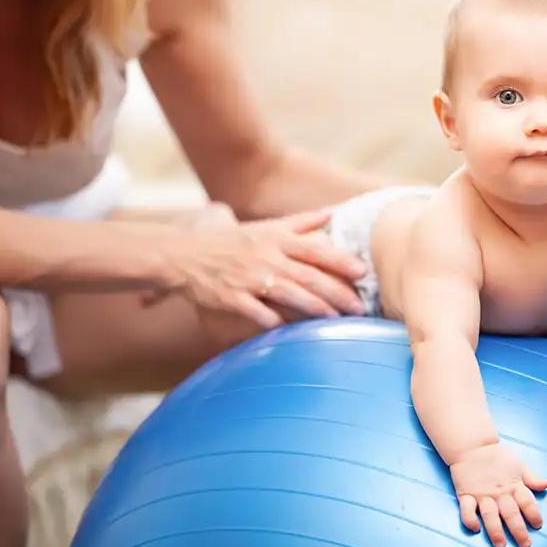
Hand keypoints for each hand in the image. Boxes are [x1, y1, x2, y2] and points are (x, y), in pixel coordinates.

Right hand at [147, 206, 367, 328]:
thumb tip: (331, 214)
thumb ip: (300, 223)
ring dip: (315, 308)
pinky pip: (258, 312)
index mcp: (277, 239)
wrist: (184, 254)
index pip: (315, 250)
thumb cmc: (231, 241)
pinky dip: (275, 321)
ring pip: (289, 294)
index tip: (362, 271)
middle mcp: (267, 257)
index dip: (340, 261)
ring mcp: (249, 278)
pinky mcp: (232, 298)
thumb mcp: (266, 227)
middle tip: (359, 307)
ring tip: (336, 319)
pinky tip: (291, 331)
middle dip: (337, 292)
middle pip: (308, 276)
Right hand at [449, 442, 546, 546]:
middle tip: (525, 545)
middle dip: (519, 531)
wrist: (472, 445)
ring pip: (490, 515)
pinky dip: (470, 520)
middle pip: (511, 513)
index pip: (527, 501)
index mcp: (513, 484)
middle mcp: (499, 491)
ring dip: (496, 531)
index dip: (534, 514)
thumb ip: (532, 478)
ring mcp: (482, 494)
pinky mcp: (466, 494)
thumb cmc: (497, 455)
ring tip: (501, 545)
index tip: (538, 526)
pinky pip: (467, 510)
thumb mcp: (518, 464)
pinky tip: (476, 529)